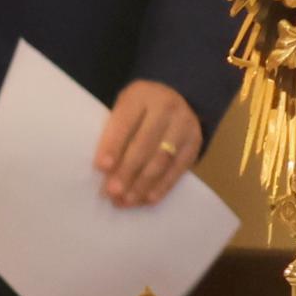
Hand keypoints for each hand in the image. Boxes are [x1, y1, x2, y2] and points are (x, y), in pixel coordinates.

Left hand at [95, 81, 205, 205]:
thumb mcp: (125, 107)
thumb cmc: (140, 108)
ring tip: (126, 200)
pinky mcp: (195, 143)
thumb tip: (104, 171)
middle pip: (145, 143)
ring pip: (162, 159)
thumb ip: (115, 131)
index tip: (101, 167)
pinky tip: (148, 199)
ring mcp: (184, 125)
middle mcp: (166, 107)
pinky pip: (178, 168)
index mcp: (140, 94)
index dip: (113, 145)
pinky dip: (162, 186)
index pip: (125, 121)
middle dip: (127, 170)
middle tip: (112, 192)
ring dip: (142, 184)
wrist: (177, 96)